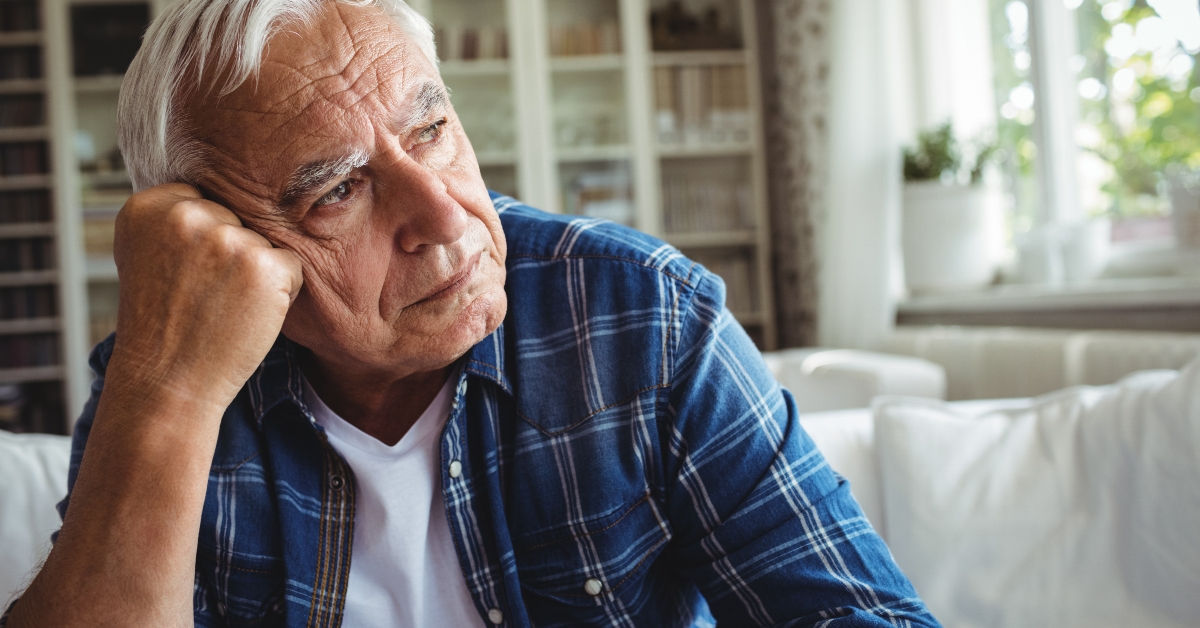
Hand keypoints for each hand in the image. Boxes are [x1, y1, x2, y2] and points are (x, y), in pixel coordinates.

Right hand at [109, 183, 303, 411]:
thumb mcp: (146, 255)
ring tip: (221, 306)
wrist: (166, 381)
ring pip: (265, 242)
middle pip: (237, 219)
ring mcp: (226, 238)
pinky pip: (291, 265)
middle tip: (203, 295)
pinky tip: (245, 314)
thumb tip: (222, 186)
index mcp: (148, 206)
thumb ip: (172, 217)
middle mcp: (185, 214)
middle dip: (230, 255)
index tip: (183, 274)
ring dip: (255, 273)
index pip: (203, 200)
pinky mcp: (264, 264)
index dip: (203, 242)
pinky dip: (280, 292)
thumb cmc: (162, 323)